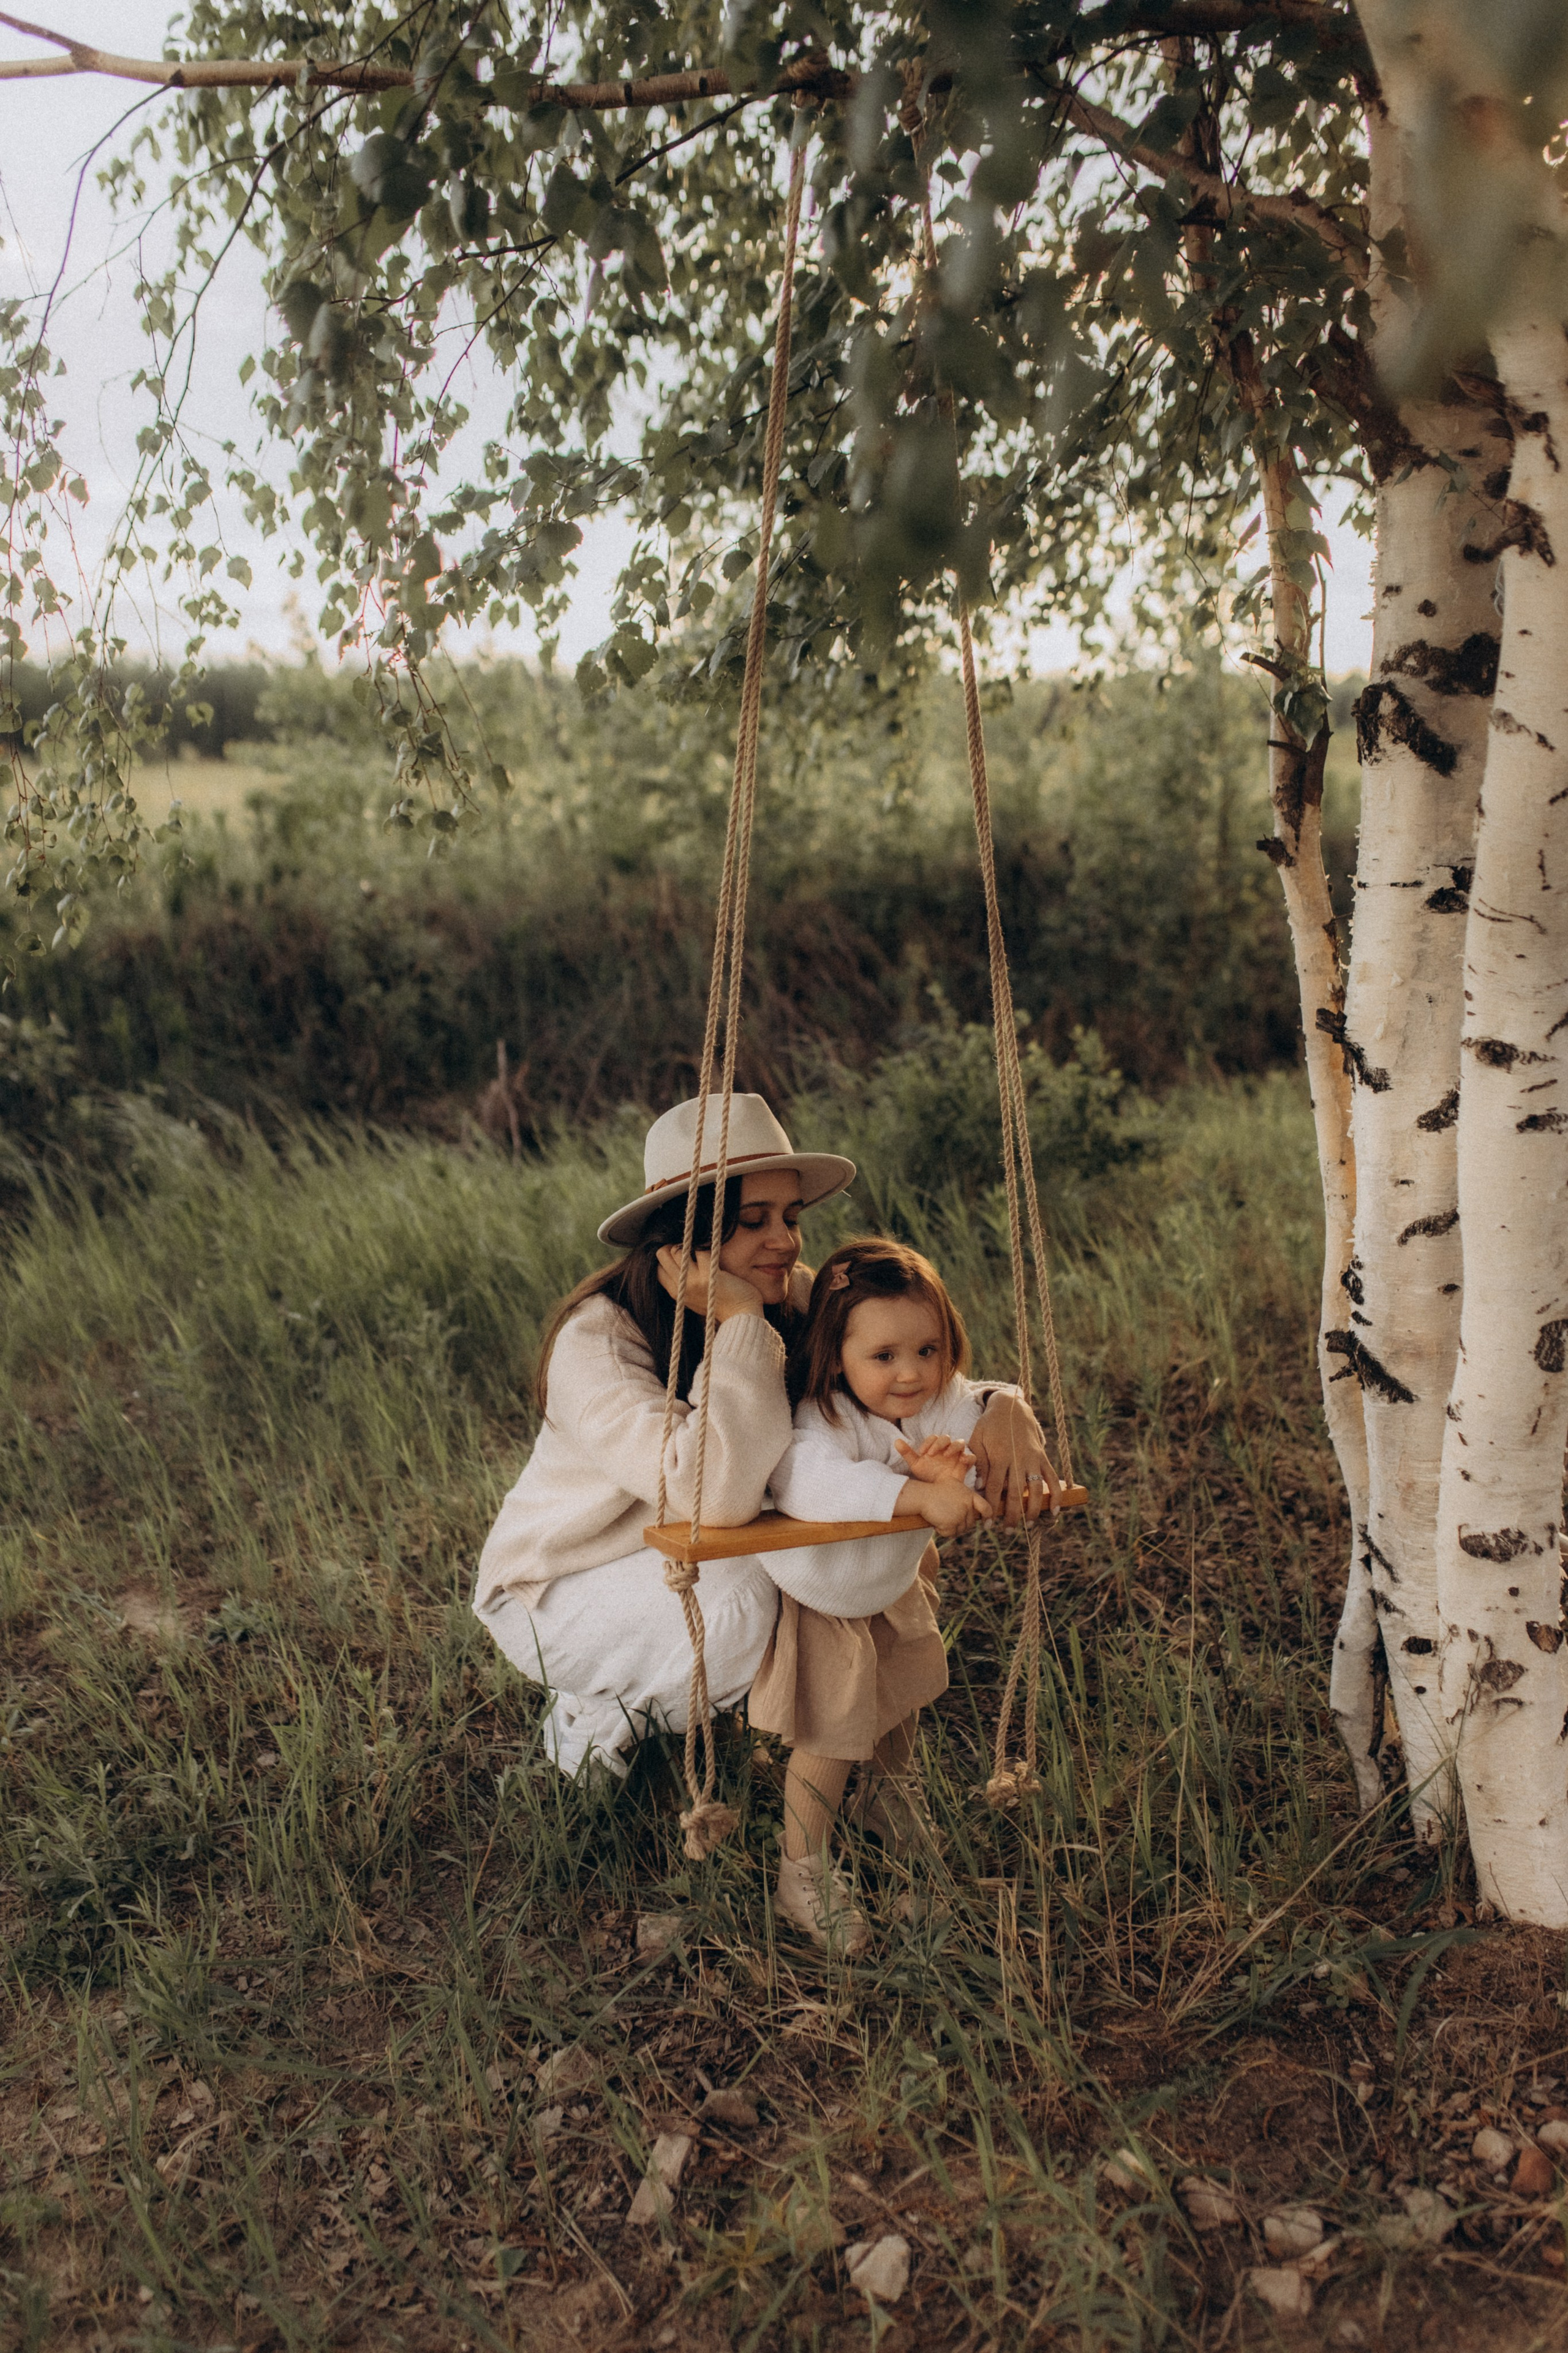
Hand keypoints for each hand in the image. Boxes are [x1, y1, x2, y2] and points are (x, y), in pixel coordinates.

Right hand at [656, 1245, 761, 1321]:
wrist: (741, 1316)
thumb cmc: (720, 1305)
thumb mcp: (694, 1299)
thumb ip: (683, 1286)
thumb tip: (675, 1261)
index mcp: (677, 1294)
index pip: (657, 1268)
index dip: (667, 1257)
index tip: (680, 1255)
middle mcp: (681, 1288)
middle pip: (662, 1254)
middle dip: (674, 1246)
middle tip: (689, 1249)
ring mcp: (693, 1282)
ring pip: (676, 1250)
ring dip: (689, 1245)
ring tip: (701, 1251)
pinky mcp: (708, 1275)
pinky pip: (700, 1250)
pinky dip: (706, 1247)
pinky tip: (714, 1253)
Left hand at [895, 1433, 975, 1484]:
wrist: (938, 1491)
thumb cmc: (927, 1475)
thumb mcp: (916, 1465)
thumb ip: (907, 1453)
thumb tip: (896, 1441)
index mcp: (935, 1446)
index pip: (933, 1438)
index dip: (928, 1443)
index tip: (921, 1453)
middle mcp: (946, 1448)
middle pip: (946, 1438)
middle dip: (939, 1444)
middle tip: (931, 1454)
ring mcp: (957, 1455)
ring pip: (960, 1443)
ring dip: (953, 1447)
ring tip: (946, 1455)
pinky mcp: (965, 1464)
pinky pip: (971, 1457)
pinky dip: (969, 1457)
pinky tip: (962, 1461)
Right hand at [895, 1475, 992, 1537]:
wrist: (921, 1496)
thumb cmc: (935, 1489)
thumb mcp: (954, 1485)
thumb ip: (966, 1495)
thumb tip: (976, 1507)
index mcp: (970, 1495)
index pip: (986, 1508)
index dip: (988, 1517)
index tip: (987, 1524)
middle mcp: (967, 1506)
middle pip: (970, 1523)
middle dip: (959, 1523)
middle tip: (947, 1516)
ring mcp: (960, 1515)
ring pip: (960, 1530)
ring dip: (950, 1527)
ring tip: (940, 1516)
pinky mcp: (952, 1524)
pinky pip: (949, 1533)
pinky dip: (942, 1531)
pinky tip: (935, 1521)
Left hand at [968, 1393, 1061, 1525]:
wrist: (1011, 1406)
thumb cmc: (989, 1424)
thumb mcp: (978, 1440)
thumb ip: (980, 1463)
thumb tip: (979, 1486)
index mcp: (998, 1456)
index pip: (993, 1488)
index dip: (990, 1507)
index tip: (987, 1523)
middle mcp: (1017, 1459)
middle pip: (1014, 1493)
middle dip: (1012, 1515)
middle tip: (1008, 1531)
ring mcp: (1032, 1458)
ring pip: (1035, 1489)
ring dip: (1033, 1509)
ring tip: (1029, 1525)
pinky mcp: (1042, 1456)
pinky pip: (1051, 1477)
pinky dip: (1056, 1494)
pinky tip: (1055, 1510)